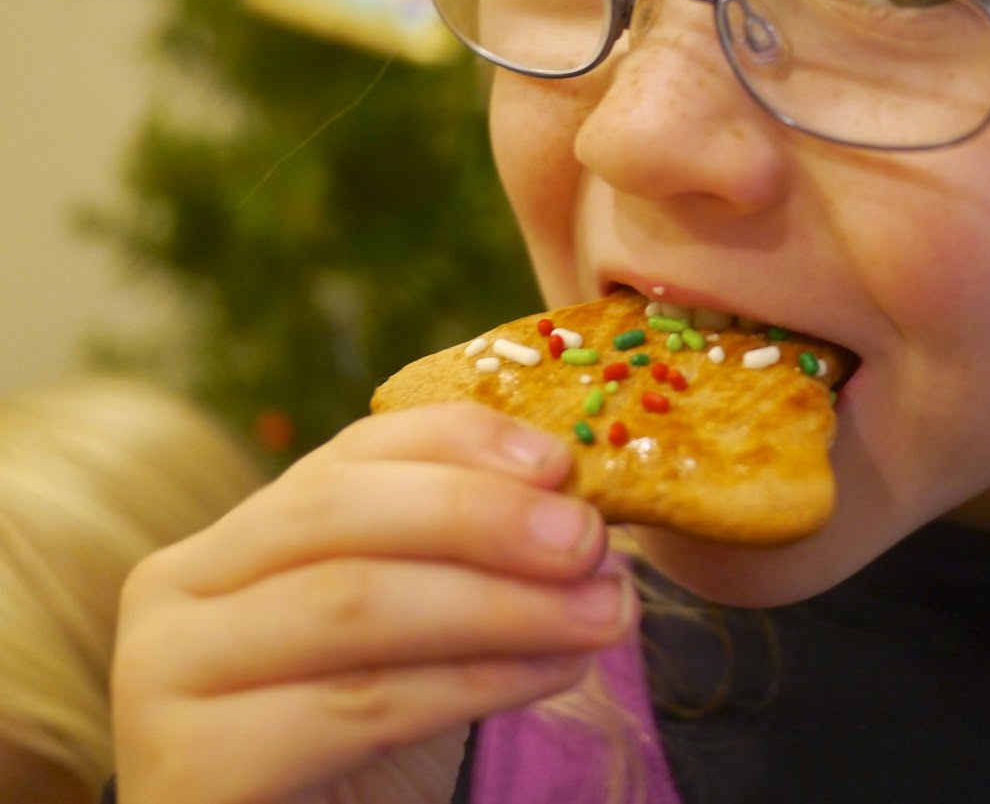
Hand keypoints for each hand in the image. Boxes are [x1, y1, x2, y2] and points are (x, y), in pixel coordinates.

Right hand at [111, 402, 634, 803]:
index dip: (460, 443)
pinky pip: (361, 703)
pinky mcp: (194, 765)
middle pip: (341, 513)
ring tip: (604, 612)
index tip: (562, 460)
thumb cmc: (346, 751)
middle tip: (590, 538)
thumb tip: (576, 504)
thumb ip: (453, 565)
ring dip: (502, 602)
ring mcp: (165, 676)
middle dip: (482, 516)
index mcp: (229, 541)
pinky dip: (478, 681)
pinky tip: (556, 672)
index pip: (350, 456)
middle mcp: (176, 591)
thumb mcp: (399, 637)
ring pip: (354, 603)